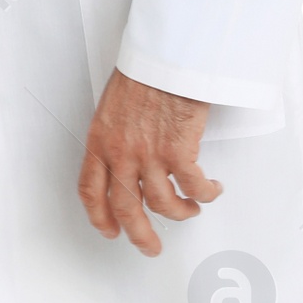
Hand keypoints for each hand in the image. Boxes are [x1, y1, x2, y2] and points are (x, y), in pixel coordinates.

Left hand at [78, 69, 221, 256]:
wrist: (166, 55)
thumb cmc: (145, 70)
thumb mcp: (114, 104)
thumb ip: (116, 133)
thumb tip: (128, 155)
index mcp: (100, 141)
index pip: (90, 190)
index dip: (99, 217)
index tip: (109, 229)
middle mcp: (121, 153)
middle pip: (126, 208)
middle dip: (139, 234)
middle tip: (150, 247)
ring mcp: (150, 155)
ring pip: (164, 204)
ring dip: (180, 212)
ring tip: (190, 209)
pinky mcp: (179, 152)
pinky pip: (194, 187)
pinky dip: (205, 194)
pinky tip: (211, 190)